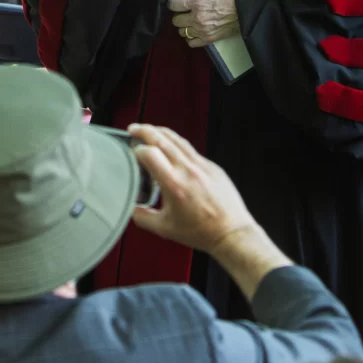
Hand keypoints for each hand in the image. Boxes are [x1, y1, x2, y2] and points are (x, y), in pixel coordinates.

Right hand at [127, 123, 259, 252]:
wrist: (231, 232)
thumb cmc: (203, 232)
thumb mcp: (164, 228)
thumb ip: (142, 217)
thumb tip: (132, 209)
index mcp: (174, 184)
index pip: (149, 154)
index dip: (135, 151)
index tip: (131, 155)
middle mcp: (188, 170)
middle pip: (162, 139)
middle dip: (144, 130)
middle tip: (133, 129)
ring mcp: (202, 166)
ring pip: (178, 139)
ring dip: (160, 132)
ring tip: (150, 131)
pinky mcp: (212, 167)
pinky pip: (191, 149)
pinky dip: (177, 144)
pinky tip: (172, 148)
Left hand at [167, 0, 238, 47]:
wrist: (247, 9)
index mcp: (197, 2)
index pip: (175, 5)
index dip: (172, 4)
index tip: (174, 3)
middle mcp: (197, 17)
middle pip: (176, 21)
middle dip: (178, 16)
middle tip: (183, 13)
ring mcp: (202, 30)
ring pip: (182, 32)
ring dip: (184, 27)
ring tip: (189, 23)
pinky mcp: (208, 39)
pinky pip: (191, 42)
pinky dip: (191, 38)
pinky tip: (194, 32)